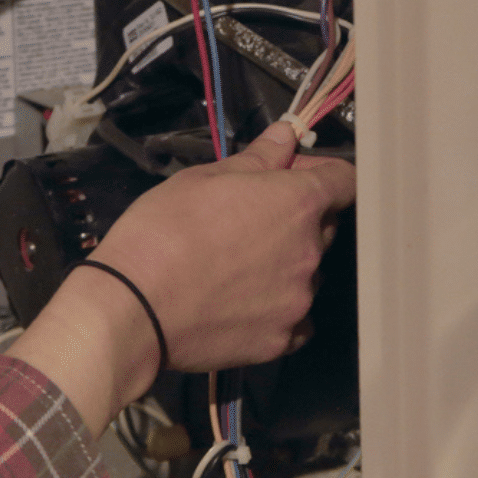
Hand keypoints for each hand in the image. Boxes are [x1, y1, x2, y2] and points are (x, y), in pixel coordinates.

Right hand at [91, 122, 354, 370]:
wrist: (132, 308)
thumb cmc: (162, 234)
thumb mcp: (202, 178)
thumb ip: (256, 159)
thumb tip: (285, 136)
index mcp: (297, 204)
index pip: (345, 181)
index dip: (322, 173)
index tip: (293, 175)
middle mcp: (309, 253)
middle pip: (325, 228)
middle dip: (298, 219)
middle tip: (249, 219)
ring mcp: (298, 301)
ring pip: (306, 274)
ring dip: (285, 264)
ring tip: (234, 266)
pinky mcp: (280, 340)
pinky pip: (295, 320)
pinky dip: (277, 308)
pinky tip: (241, 302)